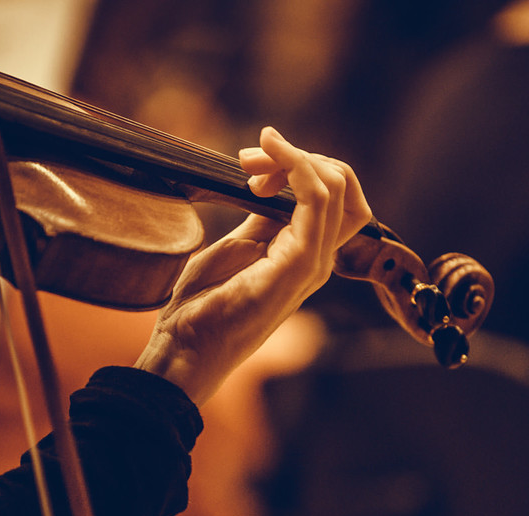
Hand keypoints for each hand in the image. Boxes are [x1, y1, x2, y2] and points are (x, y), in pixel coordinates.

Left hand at [134, 127, 371, 404]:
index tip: (256, 167)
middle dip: (299, 156)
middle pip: (342, 185)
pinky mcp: (299, 265)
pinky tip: (271, 159)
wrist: (186, 347)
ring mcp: (312, 262)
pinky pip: (316, 202)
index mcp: (304, 254)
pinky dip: (298, 169)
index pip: (336, 196)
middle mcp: (318, 258)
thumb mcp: (236, 248)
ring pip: (335, 187)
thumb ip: (263, 220)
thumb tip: (273, 187)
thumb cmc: (204, 306)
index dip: (303, 166)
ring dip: (295, 157)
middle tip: (250, 158)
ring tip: (254, 156)